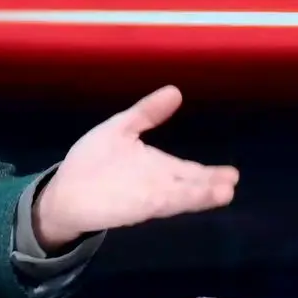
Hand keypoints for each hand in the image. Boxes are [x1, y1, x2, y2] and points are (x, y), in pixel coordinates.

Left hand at [33, 86, 238, 248]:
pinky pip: (157, 204)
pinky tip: (185, 198)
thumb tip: (175, 90)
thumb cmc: (92, 160)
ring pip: (179, 196)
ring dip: (199, 196)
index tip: (233, 175)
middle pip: (189, 185)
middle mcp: (157, 184)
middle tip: (231, 183)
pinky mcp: (132, 207)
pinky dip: (172, 201)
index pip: (189, 170)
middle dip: (210, 185)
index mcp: (157, 166)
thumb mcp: (119, 128)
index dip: (210, 173)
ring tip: (223, 193)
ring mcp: (146, 196)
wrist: (64, 189)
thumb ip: (146, 113)